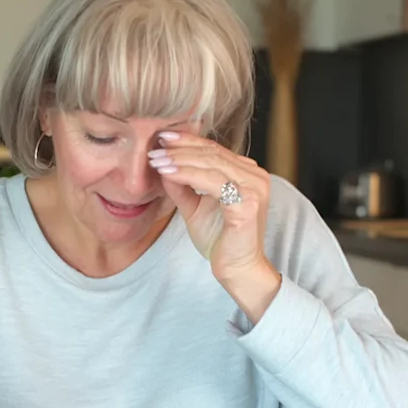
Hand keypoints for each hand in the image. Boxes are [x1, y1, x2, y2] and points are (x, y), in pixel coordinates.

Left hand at [150, 132, 282, 321]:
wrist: (237, 269)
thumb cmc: (221, 240)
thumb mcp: (195, 208)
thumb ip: (182, 187)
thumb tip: (162, 164)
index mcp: (246, 173)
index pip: (214, 150)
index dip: (187, 142)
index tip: (162, 138)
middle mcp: (255, 176)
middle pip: (212, 153)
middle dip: (179, 150)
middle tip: (153, 149)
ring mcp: (254, 189)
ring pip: (211, 164)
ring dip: (180, 160)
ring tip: (156, 159)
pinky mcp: (247, 204)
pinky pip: (212, 182)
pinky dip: (187, 175)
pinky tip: (167, 173)